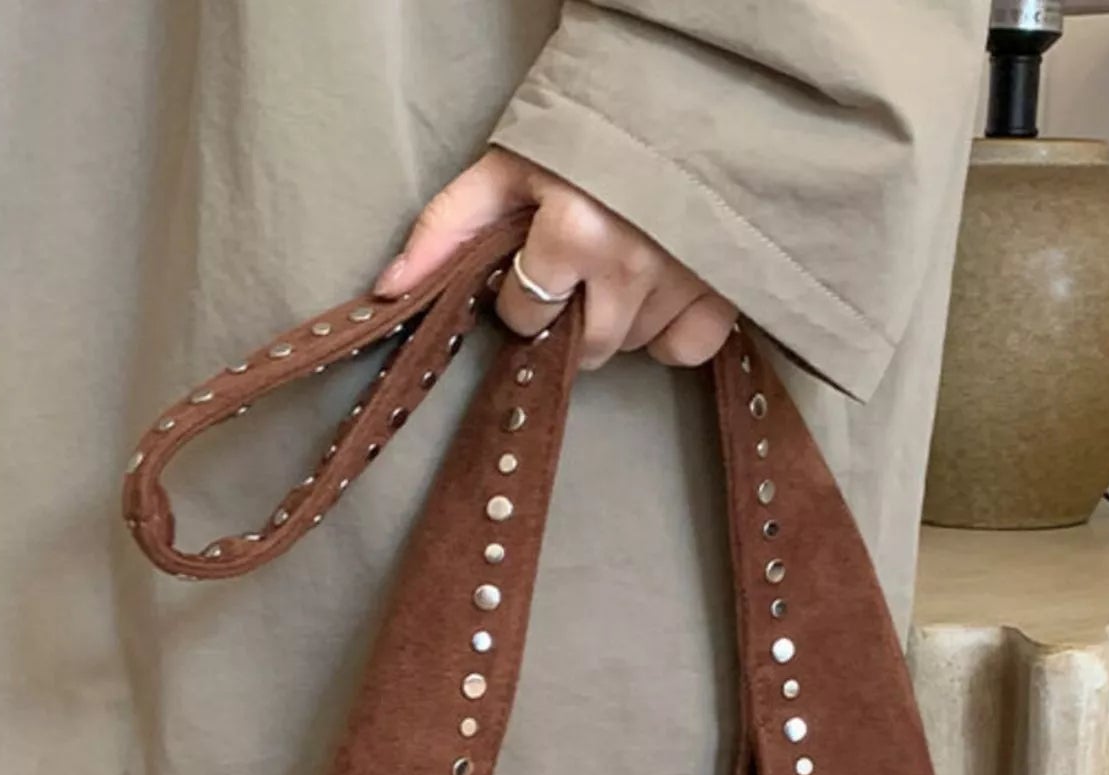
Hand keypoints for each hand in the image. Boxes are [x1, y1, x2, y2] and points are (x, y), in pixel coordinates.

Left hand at [374, 149, 736, 372]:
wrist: (682, 92)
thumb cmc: (586, 130)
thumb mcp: (507, 165)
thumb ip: (446, 228)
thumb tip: (387, 292)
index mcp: (573, 232)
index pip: (524, 313)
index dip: (518, 292)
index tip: (532, 261)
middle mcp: (630, 266)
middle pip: (580, 345)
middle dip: (566, 317)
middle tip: (573, 273)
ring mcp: (681, 282)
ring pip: (628, 345)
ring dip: (614, 320)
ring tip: (615, 268)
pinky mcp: (721, 290)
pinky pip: (683, 350)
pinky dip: (666, 336)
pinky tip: (655, 297)